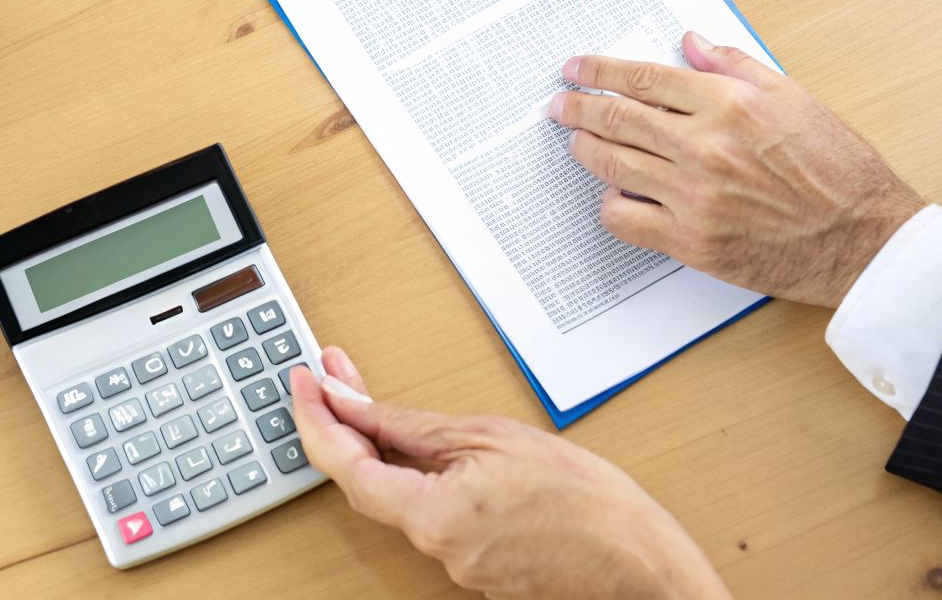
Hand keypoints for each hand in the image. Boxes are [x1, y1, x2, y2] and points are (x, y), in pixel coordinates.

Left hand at [293, 347, 730, 599]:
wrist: (639, 564)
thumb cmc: (587, 503)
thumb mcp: (493, 438)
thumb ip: (415, 427)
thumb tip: (358, 407)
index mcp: (432, 513)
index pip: (345, 464)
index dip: (315, 419)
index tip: (302, 382)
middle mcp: (433, 545)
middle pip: (365, 480)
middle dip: (343, 422)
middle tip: (330, 375)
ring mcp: (453, 561)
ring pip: (397, 494)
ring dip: (378, 444)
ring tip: (366, 395)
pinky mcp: (473, 565)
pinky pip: (429, 511)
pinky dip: (415, 472)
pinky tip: (416, 441)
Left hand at [548, 31, 924, 307]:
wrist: (862, 238)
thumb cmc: (837, 170)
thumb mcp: (794, 98)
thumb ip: (736, 66)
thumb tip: (690, 42)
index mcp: (730, 104)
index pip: (643, 78)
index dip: (599, 71)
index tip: (576, 69)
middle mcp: (705, 146)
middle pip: (617, 118)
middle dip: (578, 107)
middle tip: (559, 104)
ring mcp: (693, 196)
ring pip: (612, 164)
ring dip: (585, 149)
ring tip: (577, 141)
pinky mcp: (691, 241)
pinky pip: (625, 218)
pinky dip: (610, 202)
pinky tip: (615, 192)